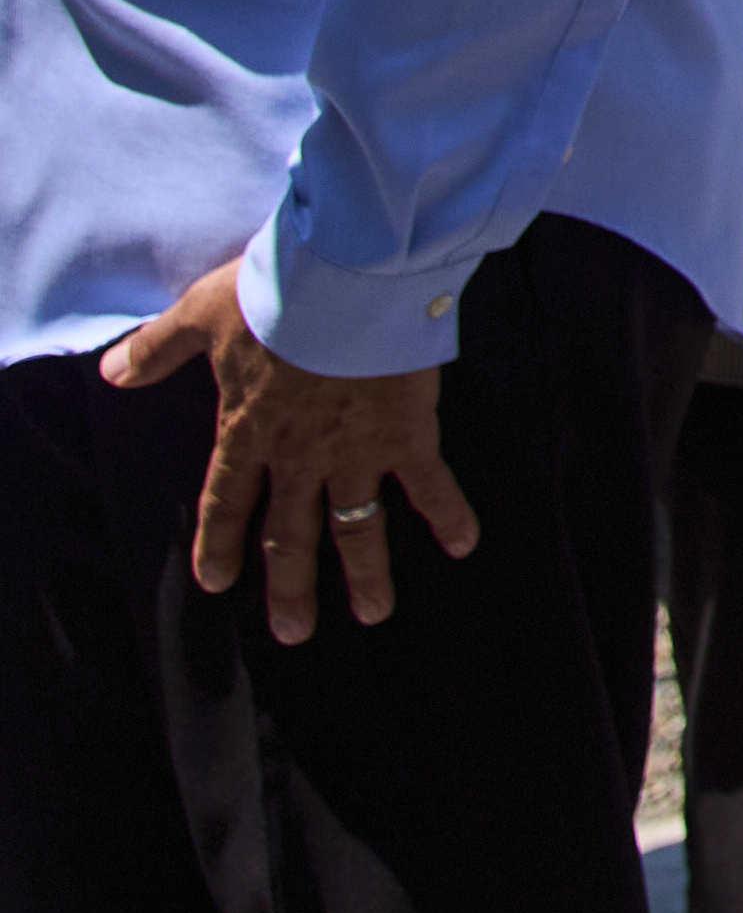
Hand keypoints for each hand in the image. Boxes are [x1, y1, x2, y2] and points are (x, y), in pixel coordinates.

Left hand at [98, 259, 474, 644]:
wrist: (347, 280)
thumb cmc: (273, 294)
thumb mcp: (200, 314)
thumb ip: (156, 349)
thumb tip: (109, 373)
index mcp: (246, 431)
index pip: (225, 501)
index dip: (220, 543)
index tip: (218, 582)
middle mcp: (298, 457)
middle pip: (290, 534)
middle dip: (291, 586)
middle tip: (294, 631)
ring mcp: (354, 453)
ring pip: (355, 526)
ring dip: (365, 573)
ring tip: (374, 613)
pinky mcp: (404, 436)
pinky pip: (429, 485)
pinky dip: (448, 515)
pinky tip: (463, 545)